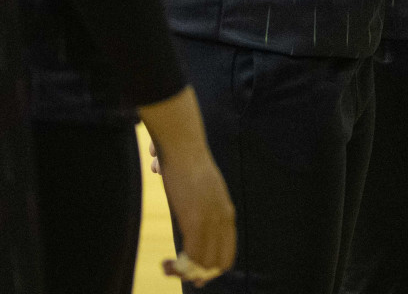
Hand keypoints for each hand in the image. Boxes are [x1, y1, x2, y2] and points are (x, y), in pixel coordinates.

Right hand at [140, 87, 236, 285]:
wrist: (184, 147)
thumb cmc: (187, 163)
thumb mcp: (200, 189)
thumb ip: (196, 204)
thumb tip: (175, 197)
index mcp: (226, 212)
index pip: (228, 252)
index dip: (212, 267)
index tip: (194, 274)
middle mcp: (223, 218)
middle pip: (219, 263)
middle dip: (199, 274)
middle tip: (177, 271)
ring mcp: (211, 220)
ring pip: (204, 263)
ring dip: (185, 272)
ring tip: (168, 267)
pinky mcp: (195, 220)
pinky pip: (192, 256)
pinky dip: (179, 267)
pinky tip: (165, 263)